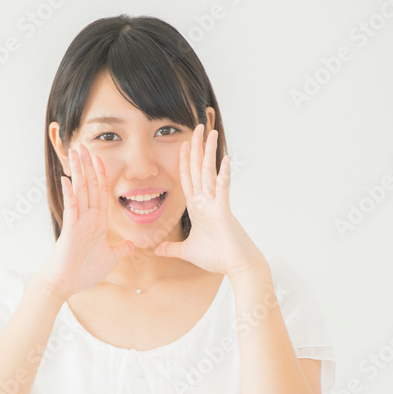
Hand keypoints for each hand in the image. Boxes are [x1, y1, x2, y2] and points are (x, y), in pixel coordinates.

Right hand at [38, 143, 135, 299]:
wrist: (66, 285)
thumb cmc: (84, 273)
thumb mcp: (110, 259)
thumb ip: (121, 250)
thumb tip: (133, 245)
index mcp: (96, 222)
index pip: (100, 193)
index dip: (101, 175)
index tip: (100, 158)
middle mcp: (87, 219)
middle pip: (88, 186)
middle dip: (87, 166)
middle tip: (83, 146)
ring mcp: (78, 223)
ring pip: (79, 192)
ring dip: (78, 172)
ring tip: (75, 153)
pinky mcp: (70, 231)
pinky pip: (71, 209)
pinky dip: (70, 194)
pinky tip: (67, 180)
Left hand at [154, 123, 267, 280]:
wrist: (235, 265)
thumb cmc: (216, 257)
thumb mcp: (187, 251)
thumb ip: (172, 249)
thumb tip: (157, 250)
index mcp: (197, 208)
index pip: (188, 179)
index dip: (184, 162)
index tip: (182, 144)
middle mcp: (206, 201)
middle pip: (199, 169)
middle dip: (197, 148)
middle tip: (197, 128)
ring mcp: (216, 203)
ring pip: (210, 172)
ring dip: (209, 152)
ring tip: (210, 132)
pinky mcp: (224, 210)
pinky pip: (223, 189)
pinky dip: (223, 174)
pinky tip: (225, 158)